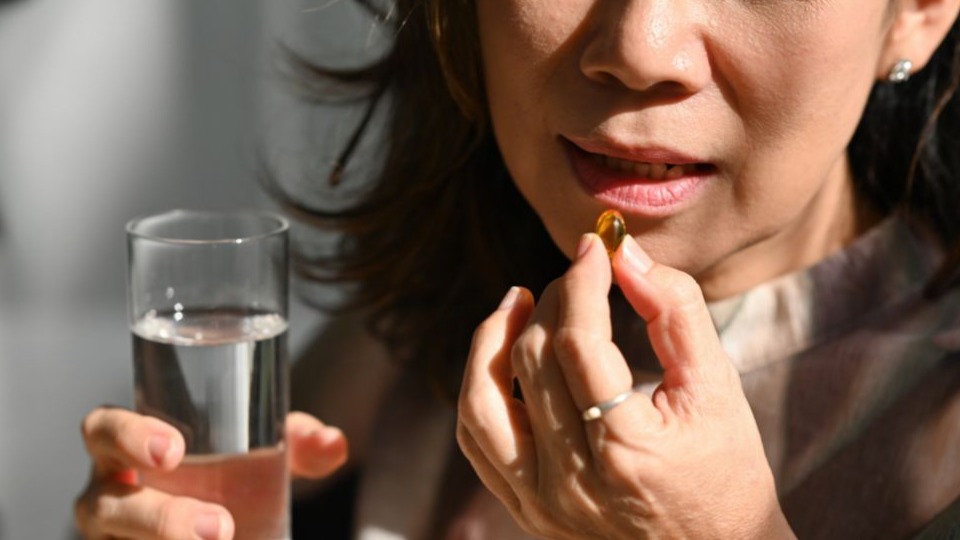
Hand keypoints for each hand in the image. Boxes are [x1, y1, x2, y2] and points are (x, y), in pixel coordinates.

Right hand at [74, 409, 346, 538]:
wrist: (220, 521)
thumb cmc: (226, 471)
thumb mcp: (262, 449)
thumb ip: (298, 442)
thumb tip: (334, 443)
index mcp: (127, 447)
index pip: (104, 428)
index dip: (129, 435)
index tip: (174, 450)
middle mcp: (107, 494)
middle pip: (103, 504)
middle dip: (160, 519)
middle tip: (219, 528)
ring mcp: (110, 538)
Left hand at [457, 233, 793, 538]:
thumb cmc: (726, 470)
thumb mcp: (717, 386)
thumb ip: (676, 311)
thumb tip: (626, 254)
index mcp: (626, 449)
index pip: (579, 343)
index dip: (582, 282)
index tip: (594, 247)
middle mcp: (572, 482)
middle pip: (532, 362)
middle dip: (552, 301)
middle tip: (577, 275)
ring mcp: (540, 502)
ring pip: (482, 403)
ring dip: (491, 341)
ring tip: (517, 301)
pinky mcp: (525, 510)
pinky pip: (477, 440)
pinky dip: (482, 388)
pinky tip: (503, 356)